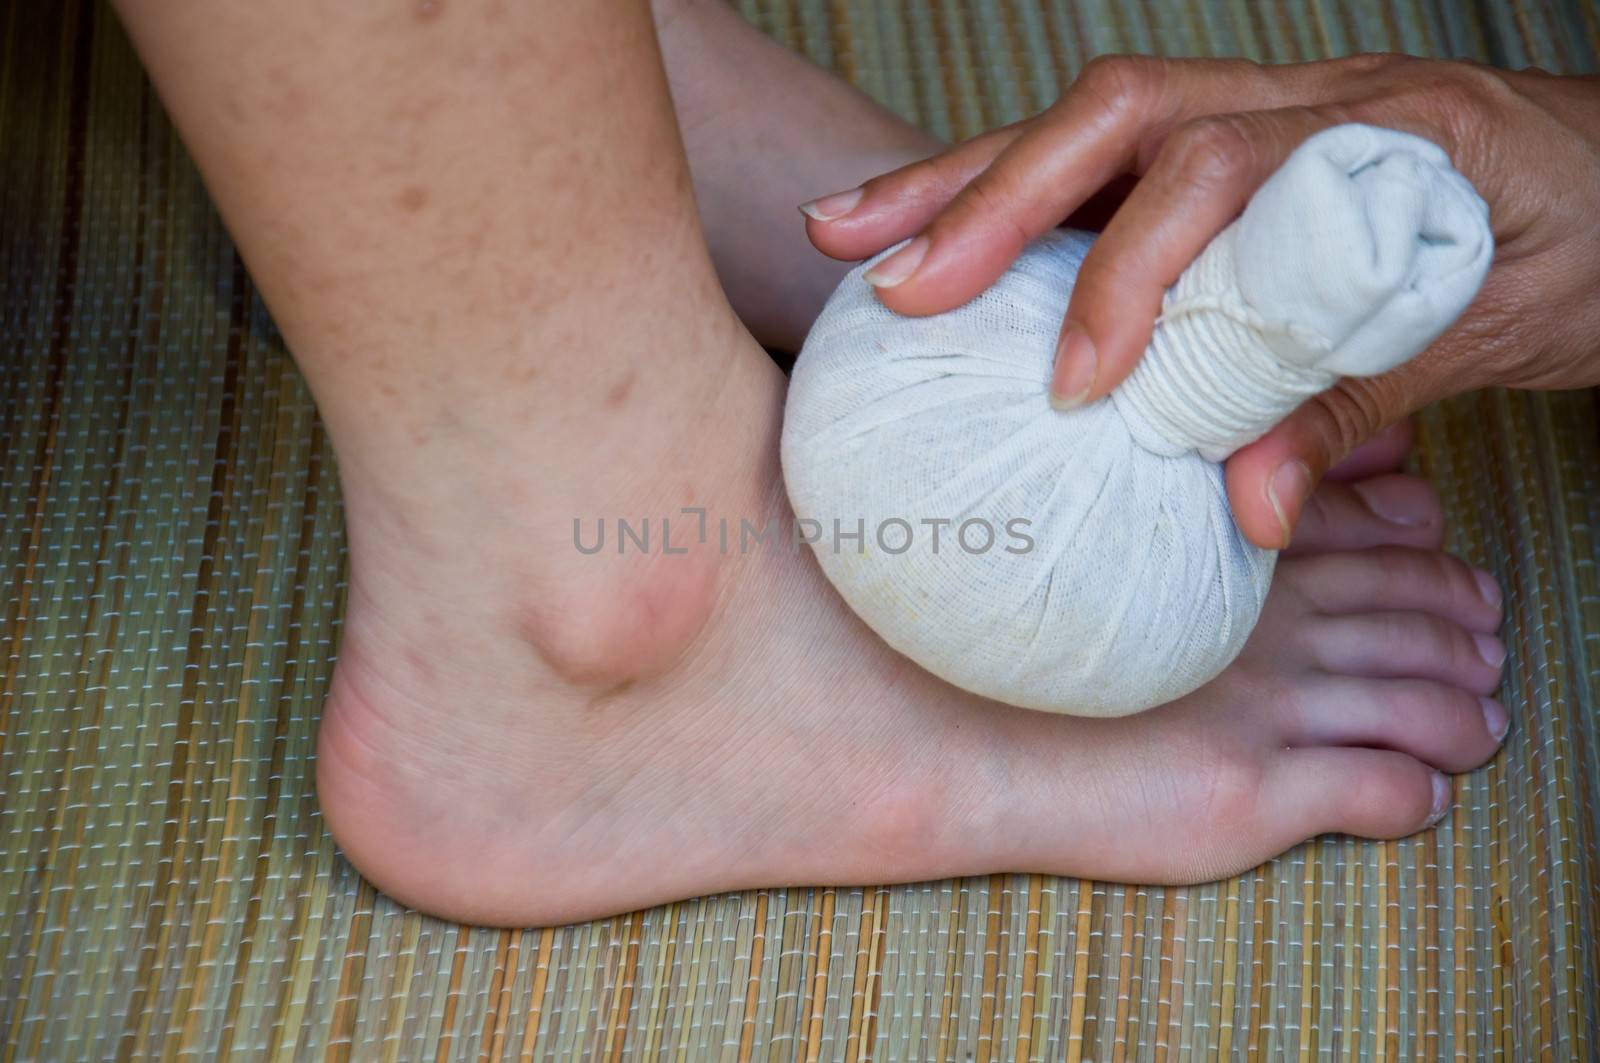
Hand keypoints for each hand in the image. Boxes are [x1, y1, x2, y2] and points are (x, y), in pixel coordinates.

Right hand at [801, 55, 1599, 547]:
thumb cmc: (1595, 241)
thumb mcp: (1498, 329)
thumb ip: (1357, 402)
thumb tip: (1240, 501)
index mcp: (1382, 128)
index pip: (1215, 173)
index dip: (1134, 275)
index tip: (1080, 381)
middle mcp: (1304, 100)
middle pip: (1116, 116)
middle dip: (990, 201)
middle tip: (899, 281)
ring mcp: (1262, 115)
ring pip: (1089, 128)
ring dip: (964, 184)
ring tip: (854, 235)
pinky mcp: (1234, 152)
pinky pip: (1106, 166)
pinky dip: (1012, 200)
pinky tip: (944, 239)